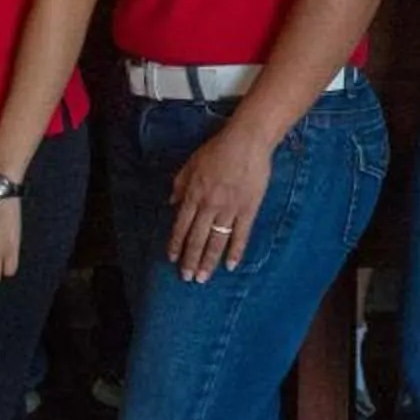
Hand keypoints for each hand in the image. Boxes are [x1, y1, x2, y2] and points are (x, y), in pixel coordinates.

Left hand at [167, 125, 273, 282]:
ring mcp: (229, 209)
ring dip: (208, 261)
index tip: (172, 260)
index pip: (181, 226)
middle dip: (190, 260)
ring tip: (203, 278)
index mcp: (194, 194)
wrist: (247, 141)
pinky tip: (230, 265)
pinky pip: (240, 235)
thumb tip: (171, 203)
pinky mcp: (248, 209)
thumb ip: (180, 184)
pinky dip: (235, 251)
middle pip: (197, 239)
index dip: (176, 244)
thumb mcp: (191, 163)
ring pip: (216, 241)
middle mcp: (209, 206)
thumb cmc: (218, 149)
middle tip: (186, 278)